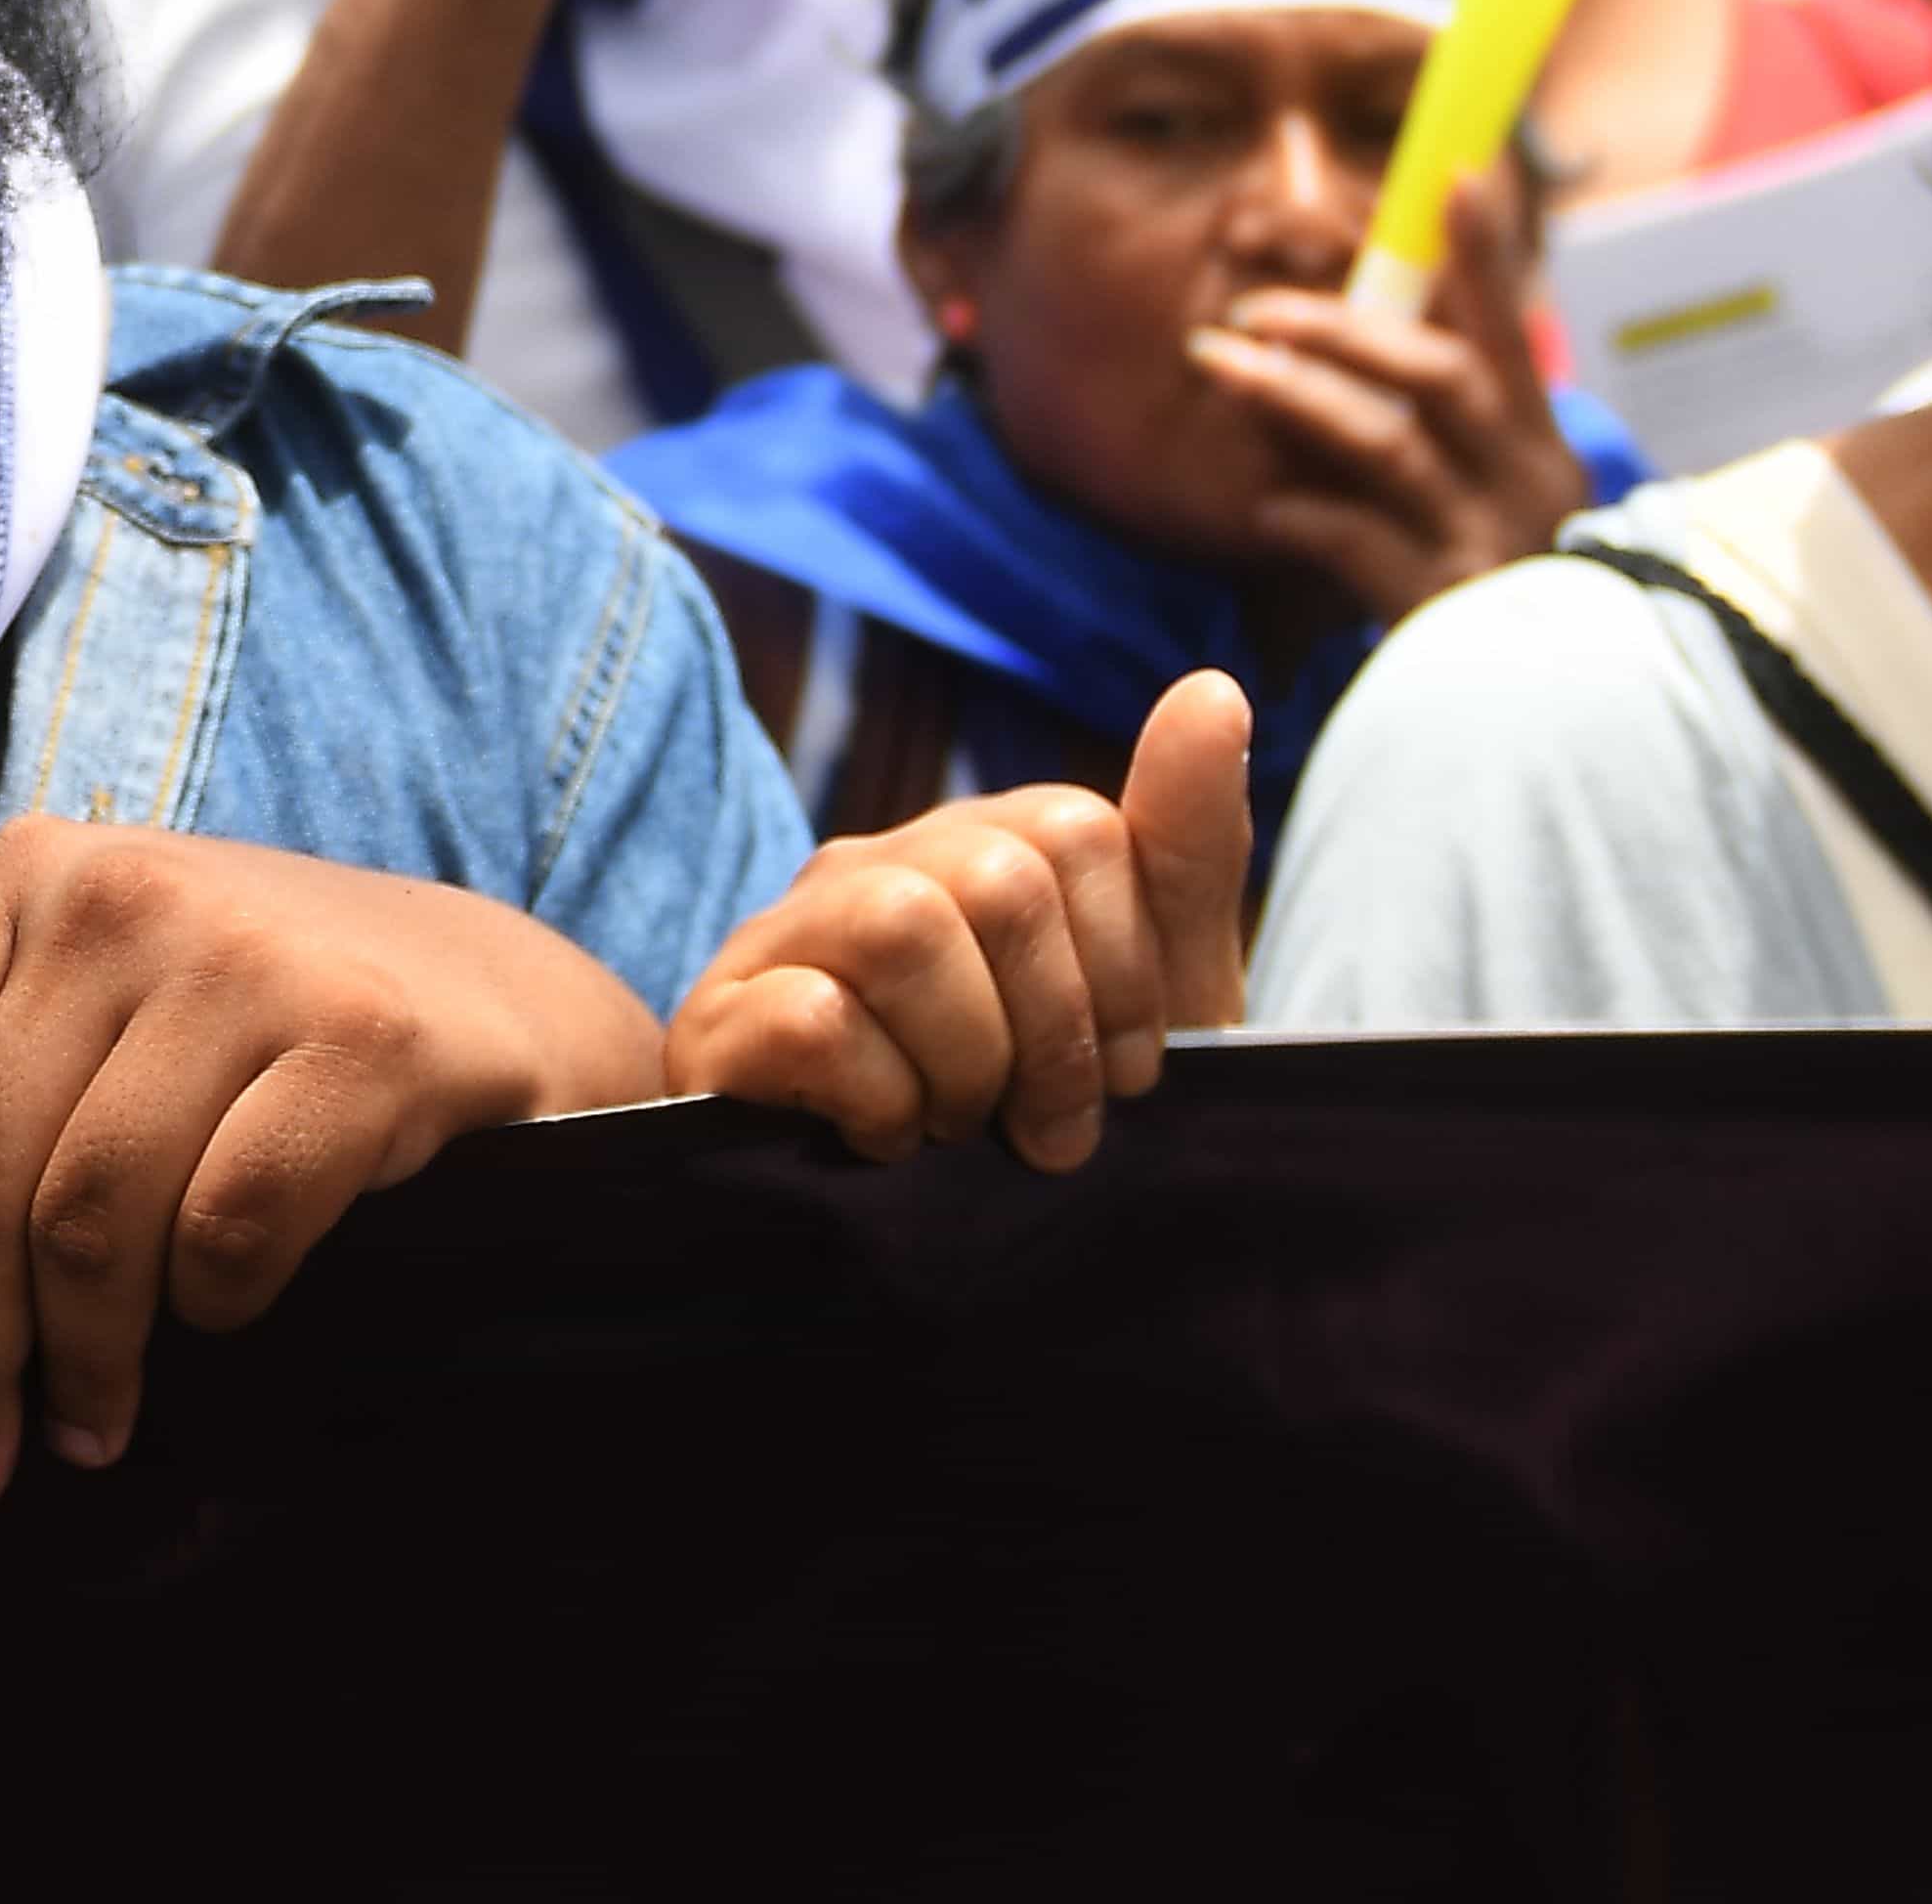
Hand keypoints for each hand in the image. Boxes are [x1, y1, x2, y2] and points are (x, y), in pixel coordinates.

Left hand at [0, 824, 663, 1505]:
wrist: (494, 993)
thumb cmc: (257, 1028)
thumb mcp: (102, 1002)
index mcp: (23, 878)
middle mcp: (119, 896)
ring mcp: (245, 957)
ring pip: (93, 1216)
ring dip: (84, 1360)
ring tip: (89, 1429)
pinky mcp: (364, 1037)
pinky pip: (229, 1226)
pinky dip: (211, 1304)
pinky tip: (222, 1321)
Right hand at [667, 673, 1251, 1166]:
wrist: (910, 1244)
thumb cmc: (1032, 1103)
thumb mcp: (1152, 996)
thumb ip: (1184, 847)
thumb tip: (1216, 687)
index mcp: (976, 846)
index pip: (1077, 831)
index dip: (1127, 976)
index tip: (1121, 1075)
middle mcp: (871, 866)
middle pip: (1002, 881)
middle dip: (1054, 1036)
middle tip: (1040, 1126)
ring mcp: (782, 935)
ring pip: (905, 930)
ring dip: (964, 1065)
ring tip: (954, 1124)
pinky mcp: (716, 1021)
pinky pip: (816, 1019)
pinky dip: (878, 1100)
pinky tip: (880, 1136)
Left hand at [1194, 172, 1589, 620]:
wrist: (1536, 728)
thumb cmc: (1489, 598)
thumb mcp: (1477, 501)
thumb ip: (1425, 428)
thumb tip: (1349, 339)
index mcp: (1540, 449)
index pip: (1511, 337)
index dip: (1485, 257)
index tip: (1455, 174)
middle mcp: (1529, 488)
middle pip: (1440, 375)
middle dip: (1343, 327)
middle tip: (1252, 304)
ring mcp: (1491, 550)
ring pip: (1389, 446)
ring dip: (1295, 395)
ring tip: (1221, 363)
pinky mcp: (1445, 618)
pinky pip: (1362, 544)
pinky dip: (1306, 514)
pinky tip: (1266, 505)